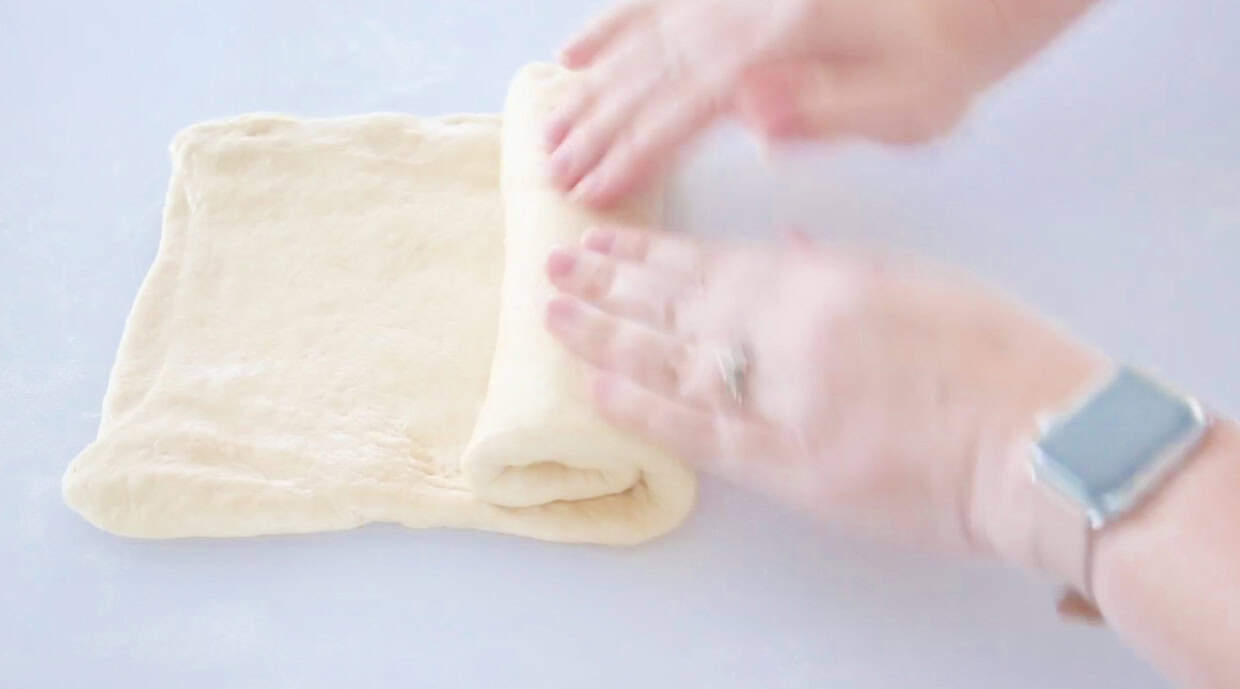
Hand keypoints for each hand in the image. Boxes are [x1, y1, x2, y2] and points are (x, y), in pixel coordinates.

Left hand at [544, 226, 1103, 554]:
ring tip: (555, 317)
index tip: (607, 242)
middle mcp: (791, 329)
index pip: (713, 263)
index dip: (651, 253)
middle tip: (558, 268)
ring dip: (607, 335)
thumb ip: (838, 267)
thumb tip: (777, 249)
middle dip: (611, 283)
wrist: (1041, 444)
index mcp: (826, 280)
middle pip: (678, 302)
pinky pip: (698, 431)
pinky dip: (641, 409)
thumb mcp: (922, 284)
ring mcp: (783, 397)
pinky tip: (596, 388)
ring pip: (672, 359)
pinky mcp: (789, 465)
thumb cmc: (999, 361)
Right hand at [546, 0, 1091, 206]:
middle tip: (556, 171)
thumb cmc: (955, 50)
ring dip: (594, 89)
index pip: (684, 109)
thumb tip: (746, 118)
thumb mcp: (912, 102)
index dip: (631, 151)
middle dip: (599, 128)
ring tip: (552, 129)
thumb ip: (827, 113)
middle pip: (650, 76)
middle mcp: (746, 10)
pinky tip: (578, 51)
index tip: (591, 187)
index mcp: (783, 45)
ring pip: (645, 41)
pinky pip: (661, 2)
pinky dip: (614, 26)